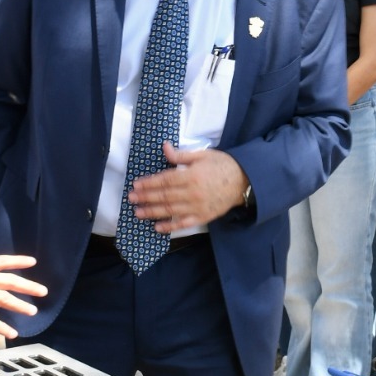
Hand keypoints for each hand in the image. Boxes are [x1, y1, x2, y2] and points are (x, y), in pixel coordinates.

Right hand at [0, 254, 46, 338]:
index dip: (18, 261)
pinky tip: (12, 332)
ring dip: (20, 304)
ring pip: (3, 298)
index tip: (32, 262)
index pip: (0, 261)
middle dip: (27, 285)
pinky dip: (1, 326)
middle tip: (43, 291)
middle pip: (8, 280)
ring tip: (34, 311)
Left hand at [129, 143, 248, 232]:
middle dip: (146, 197)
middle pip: (164, 196)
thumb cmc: (223, 165)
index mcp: (191, 176)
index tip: (136, 185)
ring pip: (170, 210)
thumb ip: (182, 155)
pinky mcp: (203, 216)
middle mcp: (192, 193)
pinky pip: (184, 224)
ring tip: (138, 213)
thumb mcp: (202, 155)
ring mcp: (197, 207)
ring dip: (152, 212)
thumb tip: (165, 148)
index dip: (149, 183)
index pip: (165, 180)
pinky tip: (157, 227)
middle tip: (131, 199)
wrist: (244, 181)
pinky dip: (170, 227)